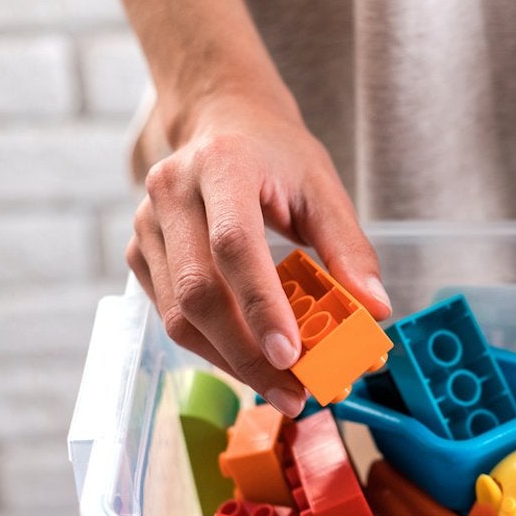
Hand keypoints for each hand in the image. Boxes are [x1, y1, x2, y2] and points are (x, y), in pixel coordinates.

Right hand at [127, 94, 390, 415]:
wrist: (222, 122)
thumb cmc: (278, 157)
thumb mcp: (324, 189)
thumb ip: (351, 250)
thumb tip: (376, 311)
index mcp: (222, 166)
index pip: (234, 246)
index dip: (261, 306)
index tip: (292, 356)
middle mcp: (171, 192)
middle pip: (199, 292)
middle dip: (248, 355)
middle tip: (295, 393)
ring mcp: (146, 224)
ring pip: (178, 315)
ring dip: (230, 362)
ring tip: (281, 389)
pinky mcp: (138, 253)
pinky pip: (170, 316)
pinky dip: (213, 349)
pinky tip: (251, 363)